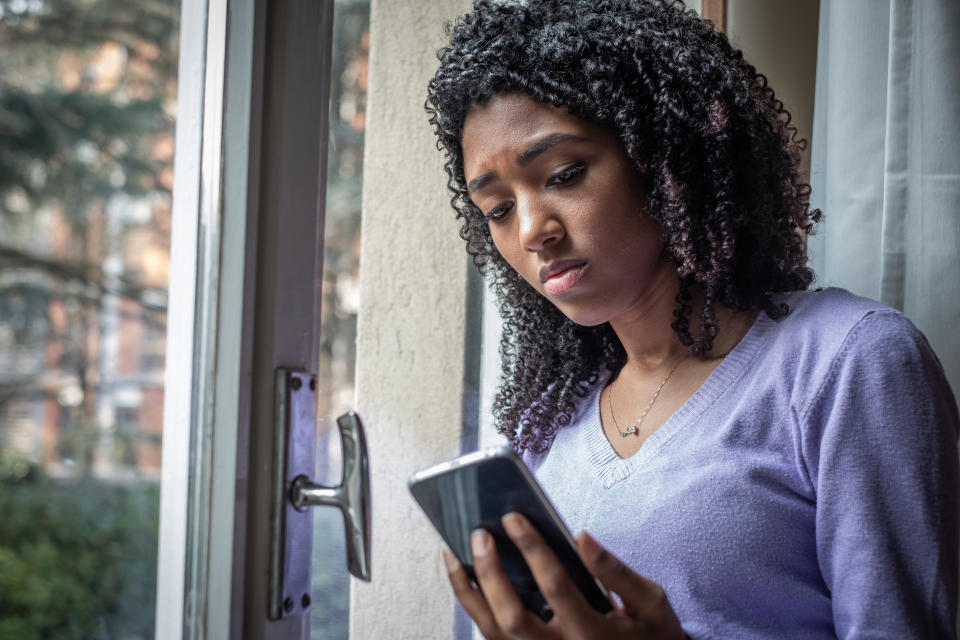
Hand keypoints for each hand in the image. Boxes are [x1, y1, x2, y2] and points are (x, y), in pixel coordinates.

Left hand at [442, 512, 685, 638]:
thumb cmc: (649, 634)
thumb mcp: (650, 604)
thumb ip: (616, 571)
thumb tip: (582, 537)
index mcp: (592, 634)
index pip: (556, 587)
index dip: (533, 550)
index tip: (513, 516)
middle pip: (512, 618)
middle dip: (491, 574)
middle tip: (480, 533)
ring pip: (493, 631)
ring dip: (468, 591)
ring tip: (452, 551)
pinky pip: (492, 635)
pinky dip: (473, 605)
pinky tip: (463, 574)